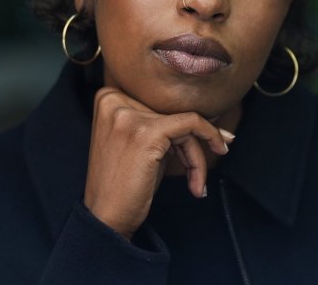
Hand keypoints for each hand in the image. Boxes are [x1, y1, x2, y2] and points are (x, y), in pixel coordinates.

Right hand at [83, 87, 233, 239]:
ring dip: (197, 155)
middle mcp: (114, 100)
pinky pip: (191, 124)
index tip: (211, 137)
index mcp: (108, 98)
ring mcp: (128, 115)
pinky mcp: (147, 132)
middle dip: (192, 144)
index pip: (158, 103)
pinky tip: (200, 178)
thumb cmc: (124, 185)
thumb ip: (159, 123)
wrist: (105, 218)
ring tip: (196, 183)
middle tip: (199, 171)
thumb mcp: (138, 143)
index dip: (182, 124)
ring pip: (184, 121)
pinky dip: (207, 141)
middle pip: (171, 112)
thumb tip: (207, 114)